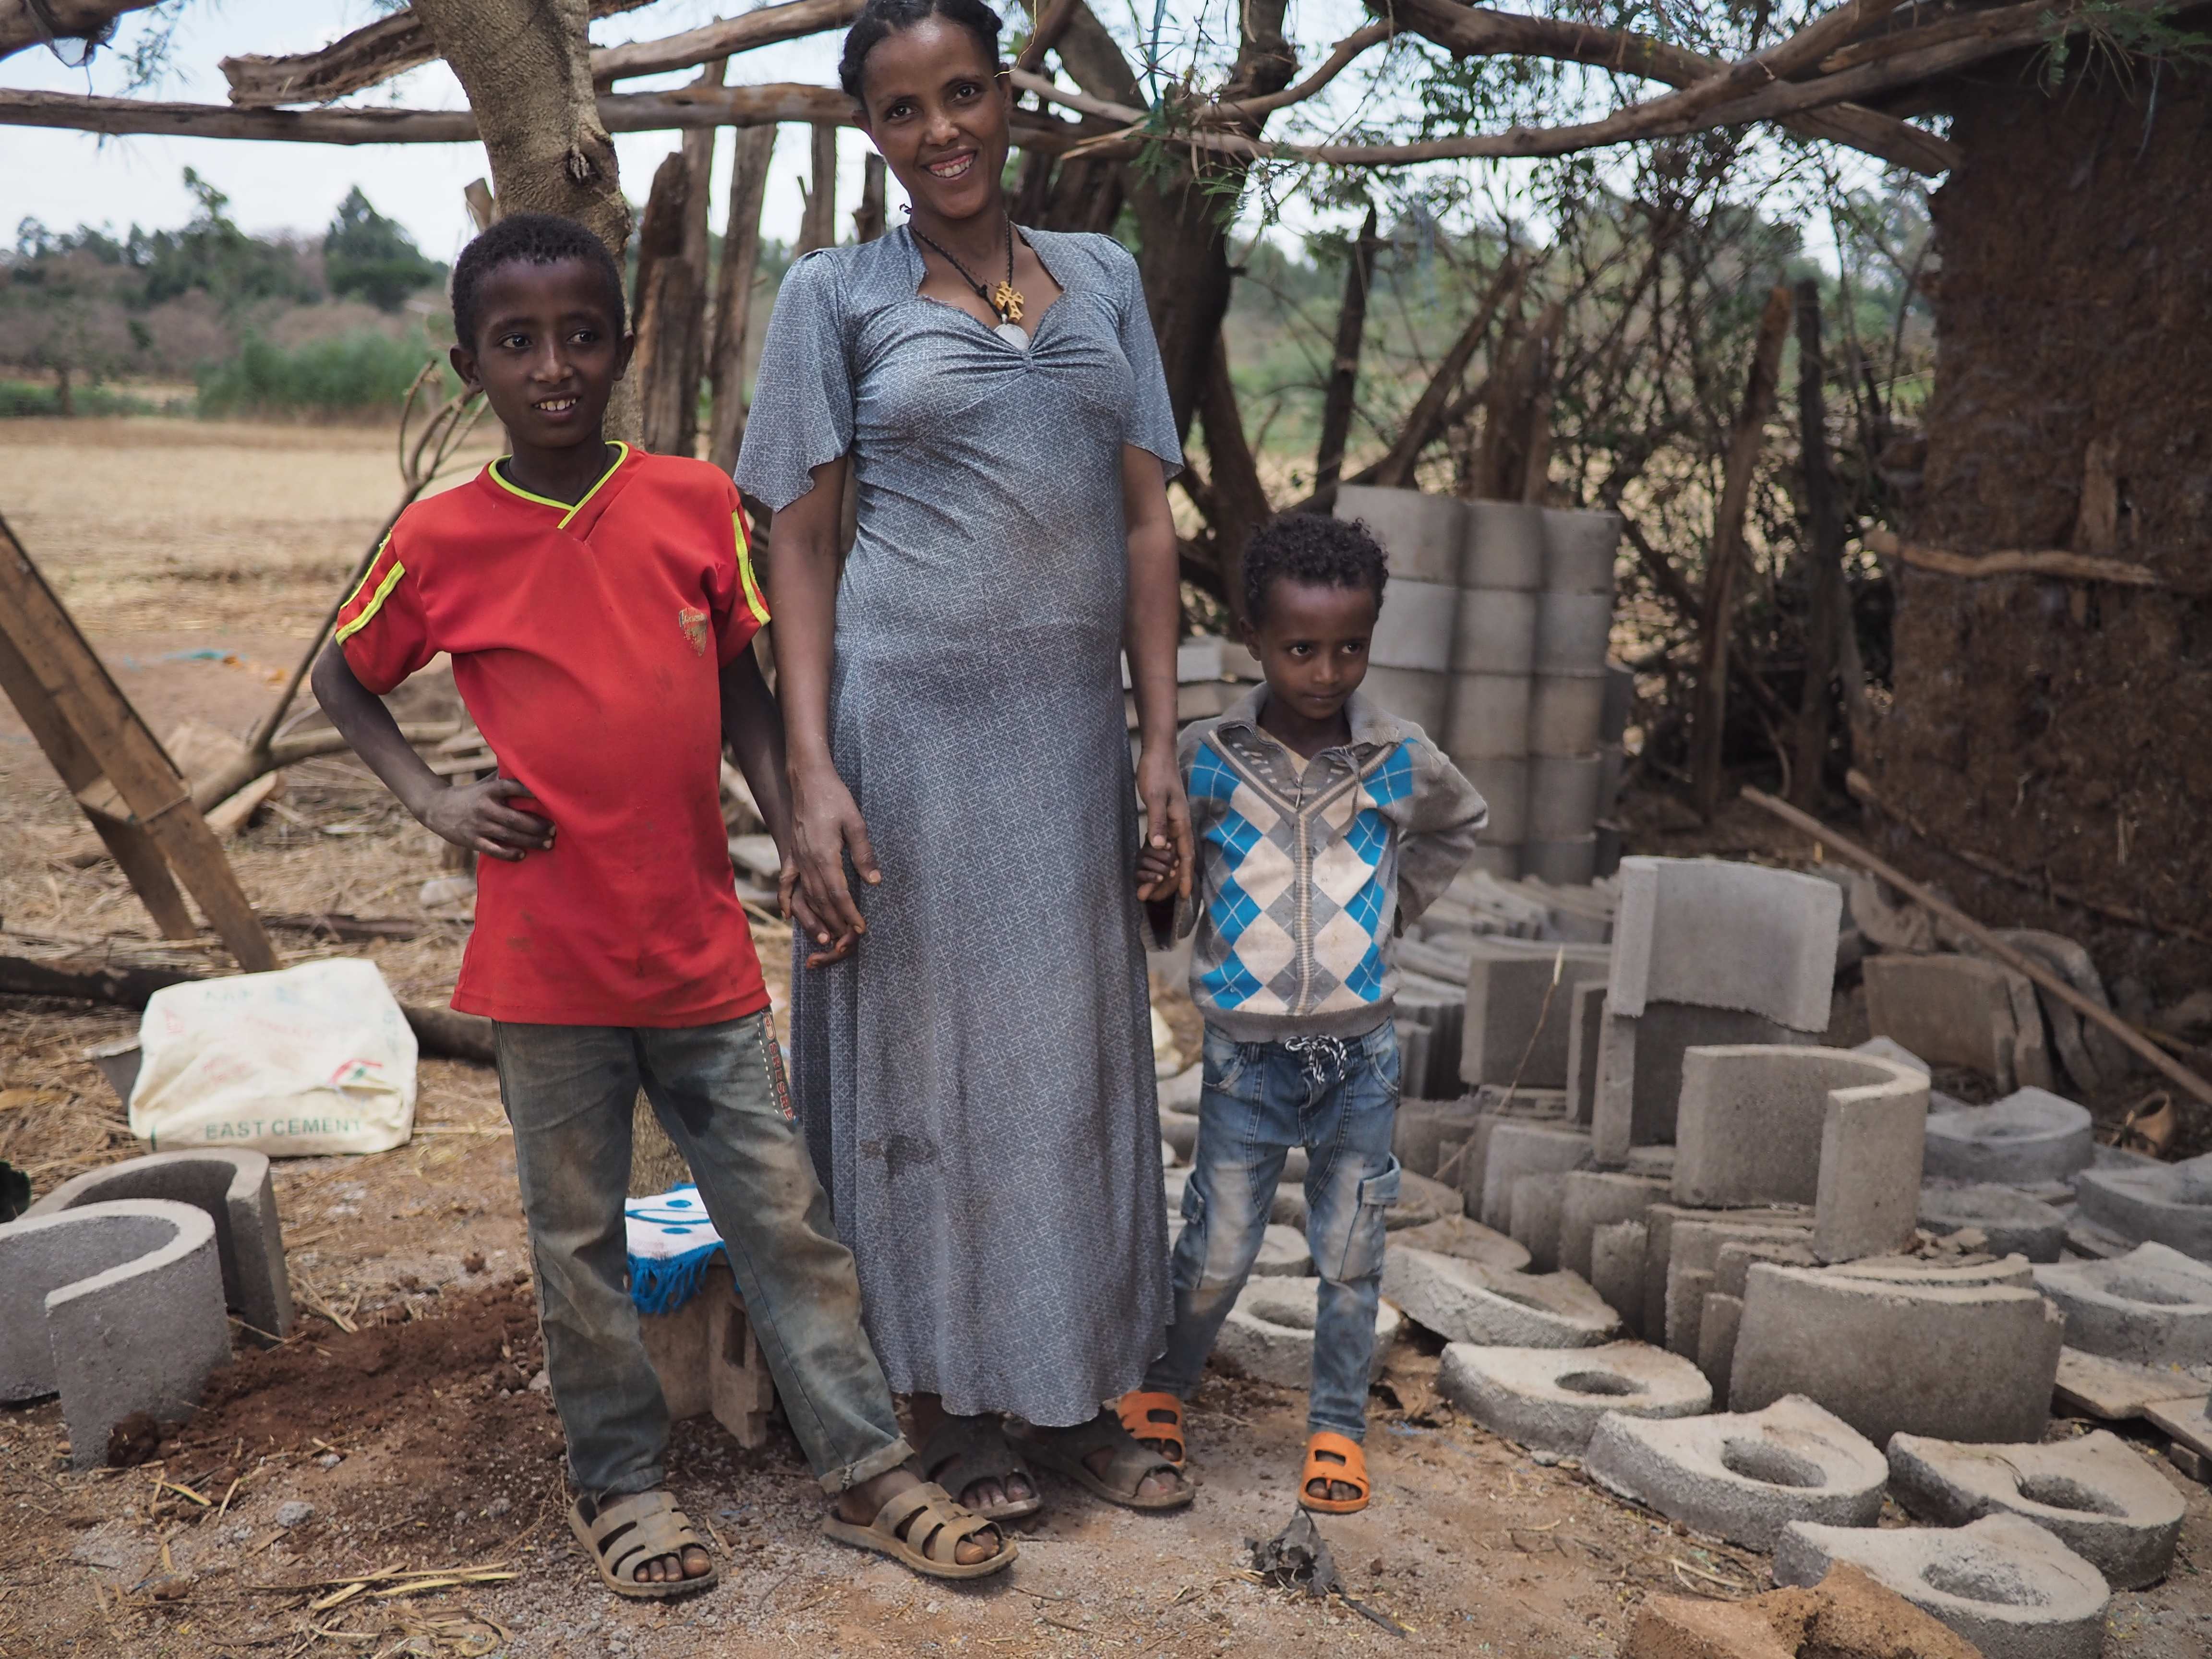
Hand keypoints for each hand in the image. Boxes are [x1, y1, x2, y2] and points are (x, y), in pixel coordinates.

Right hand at [416, 775, 553, 861]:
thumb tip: (528, 764)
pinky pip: (493, 850)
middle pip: (514, 818)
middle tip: (555, 830)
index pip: (510, 787)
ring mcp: (477, 825)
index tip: (548, 795)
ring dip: (530, 841)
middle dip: (537, 825)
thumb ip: (504, 777)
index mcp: (489, 790)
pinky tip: (523, 855)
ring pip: (508, 835)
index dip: (529, 790)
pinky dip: (508, 853)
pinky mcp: (471, 840)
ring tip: (548, 843)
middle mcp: (484, 807)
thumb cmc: (470, 794)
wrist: (436, 807)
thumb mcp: (484, 783)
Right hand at [787, 757, 878, 955]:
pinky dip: (786, 900)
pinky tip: (789, 916)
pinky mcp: (791, 853)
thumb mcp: (855, 822)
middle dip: (835, 922)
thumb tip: (874, 881)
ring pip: (805, 895)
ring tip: (824, 936)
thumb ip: (863, 853)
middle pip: (822, 900)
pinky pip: (786, 882)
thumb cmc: (835, 798)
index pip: (838, 893)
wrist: (808, 780)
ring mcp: (796, 858)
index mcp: (824, 855)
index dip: (850, 913)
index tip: (861, 928)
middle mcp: (807, 861)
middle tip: (847, 940)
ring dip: (815, 918)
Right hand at [1134, 840, 1178, 895]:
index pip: (1151, 839)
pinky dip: (1152, 876)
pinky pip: (1140, 875)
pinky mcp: (1137, 876)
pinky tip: (1161, 878)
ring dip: (1160, 867)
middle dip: (1163, 856)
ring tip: (1172, 873)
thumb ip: (1172, 852)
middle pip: (1147, 850)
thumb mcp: (1175, 860)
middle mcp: (1143, 852)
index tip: (1170, 846)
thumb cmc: (1172, 870)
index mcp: (1153, 845)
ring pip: (1144, 861)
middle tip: (1176, 863)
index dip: (1160, 843)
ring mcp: (1139, 864)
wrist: (1166, 889)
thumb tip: (1170, 845)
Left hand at [1135, 745, 1191, 904]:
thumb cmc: (1157, 772)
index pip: (1185, 856)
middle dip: (1166, 882)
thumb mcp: (1155, 796)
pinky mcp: (1162, 818)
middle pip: (1176, 860)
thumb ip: (1157, 821)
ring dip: (1158, 873)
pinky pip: (1161, 845)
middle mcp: (1178, 826)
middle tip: (1148, 898)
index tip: (1184, 897)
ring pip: (1168, 855)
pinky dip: (1155, 858)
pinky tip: (1147, 867)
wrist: (1157, 753)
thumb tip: (1160, 846)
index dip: (1185, 877)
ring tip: (1144, 889)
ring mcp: (1171, 823)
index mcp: (1181, 822)